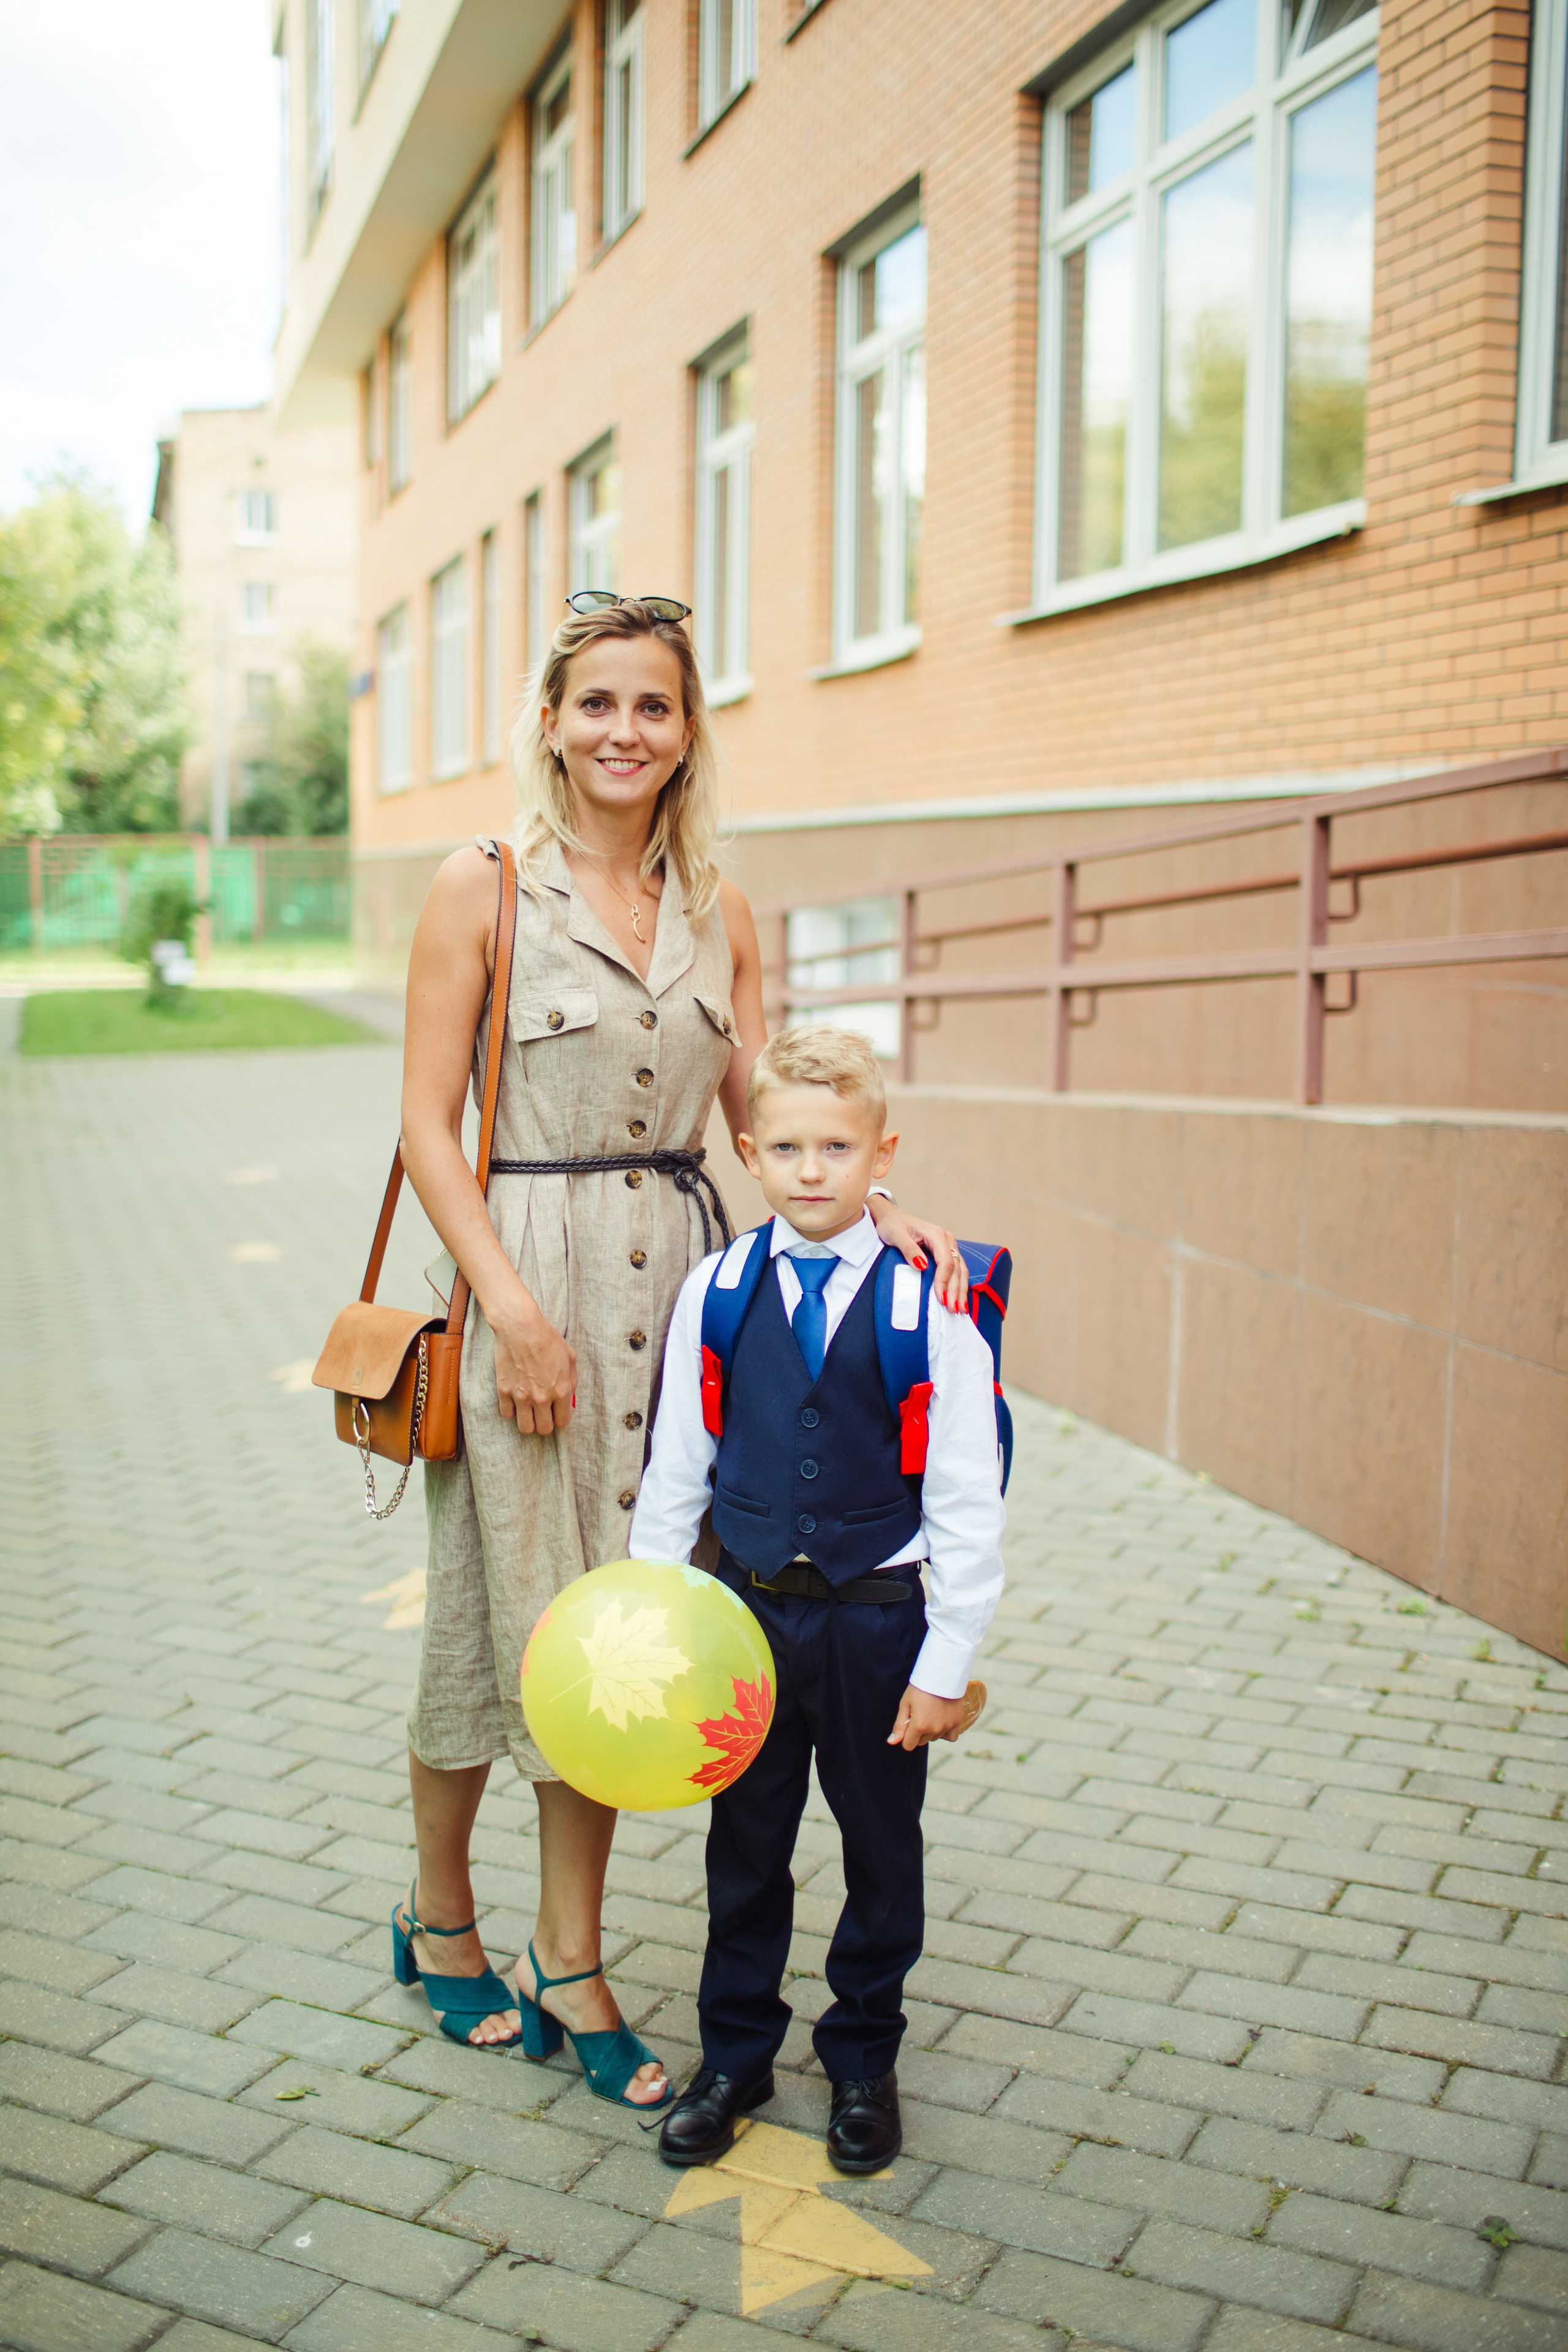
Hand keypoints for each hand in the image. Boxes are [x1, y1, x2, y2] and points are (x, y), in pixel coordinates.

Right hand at [491, 1294, 576, 1433]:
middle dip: (545, 1423)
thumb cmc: (547, 1338)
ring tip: (529, 1411)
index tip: (556, 1411)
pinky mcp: (504, 1391)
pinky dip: (511, 1410)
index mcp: (561, 1390)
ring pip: (525, 1428)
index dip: (560, 1418)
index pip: (563, 1421)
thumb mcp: (569, 1357)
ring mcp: (521, 1396)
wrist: (520, 1327)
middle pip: (544, 1429)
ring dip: (528, 1422)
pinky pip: (507, 1414)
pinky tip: (515, 1400)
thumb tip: (569, 1398)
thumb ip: (571, 1381)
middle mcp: (542, 1398)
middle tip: (543, 1413)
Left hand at [866, 1201, 968, 1312]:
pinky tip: (959, 1297)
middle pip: (956, 1267)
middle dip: (956, 1290)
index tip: (941, 1298)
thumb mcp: (896, 1235)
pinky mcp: (945, 1252)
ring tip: (960, 1309)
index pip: (946, 1261)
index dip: (944, 1281)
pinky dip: (958, 1284)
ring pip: (960, 1269)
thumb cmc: (892, 1225)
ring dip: (961, 1289)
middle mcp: (946, 1239)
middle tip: (953, 1309)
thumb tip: (922, 1266)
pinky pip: (956, 1269)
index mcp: (936, 1234)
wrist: (891, 1218)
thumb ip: (909, 1249)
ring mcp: (948, 1245)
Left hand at [886, 1684, 968, 1749]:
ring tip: (931, 1712)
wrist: (941, 1674)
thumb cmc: (920, 1688)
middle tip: (920, 1714)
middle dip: (918, 1732)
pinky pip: (951, 1737)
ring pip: (934, 1738)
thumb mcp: (905, 1704)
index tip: (908, 1724)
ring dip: (931, 1731)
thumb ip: (899, 1725)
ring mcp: (946, 1726)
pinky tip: (941, 1721)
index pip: (908, 1745)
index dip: (906, 1736)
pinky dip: (945, 1732)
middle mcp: (933, 1729)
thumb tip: (892, 1742)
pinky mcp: (957, 1722)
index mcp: (919, 1725)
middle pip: (921, 1742)